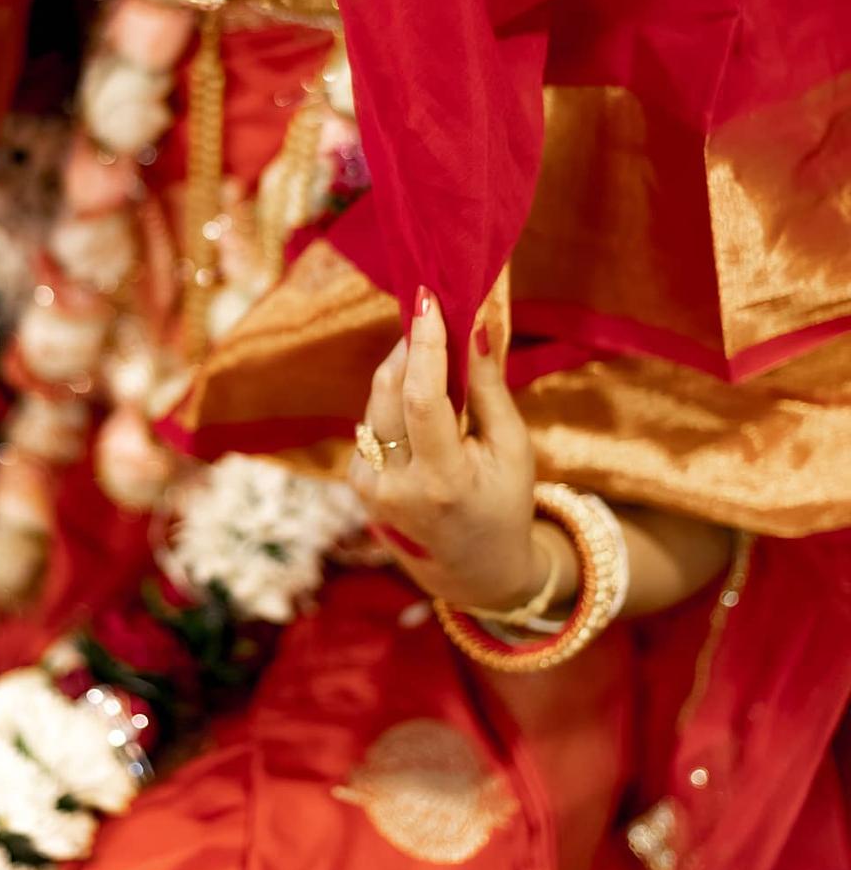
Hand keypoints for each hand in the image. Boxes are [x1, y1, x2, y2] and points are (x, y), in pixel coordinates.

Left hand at [348, 289, 541, 612]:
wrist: (474, 570)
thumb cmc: (504, 502)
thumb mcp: (512, 448)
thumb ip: (489, 388)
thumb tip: (474, 324)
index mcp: (442, 481)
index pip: (422, 399)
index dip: (423, 345)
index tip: (427, 299)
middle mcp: (396, 487)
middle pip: (388, 393)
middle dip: (408, 347)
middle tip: (428, 313)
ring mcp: (370, 490)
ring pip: (375, 404)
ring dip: (401, 374)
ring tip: (432, 358)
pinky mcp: (357, 487)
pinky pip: (371, 425)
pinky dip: (393, 406)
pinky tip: (418, 407)